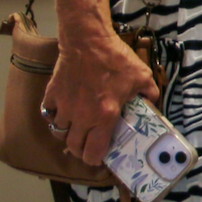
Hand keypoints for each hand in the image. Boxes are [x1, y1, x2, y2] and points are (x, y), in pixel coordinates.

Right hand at [41, 26, 159, 166]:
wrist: (88, 41)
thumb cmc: (116, 59)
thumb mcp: (142, 77)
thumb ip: (150, 95)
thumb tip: (152, 105)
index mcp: (105, 115)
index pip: (93, 151)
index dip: (95, 159)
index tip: (98, 159)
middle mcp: (82, 116)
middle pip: (73, 146)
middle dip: (80, 150)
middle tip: (87, 146)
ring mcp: (64, 106)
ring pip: (59, 132)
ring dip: (68, 133)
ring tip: (77, 128)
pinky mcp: (52, 95)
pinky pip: (49, 114)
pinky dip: (54, 117)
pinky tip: (64, 112)